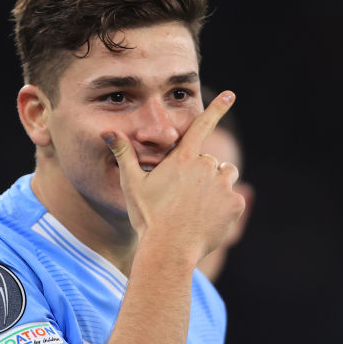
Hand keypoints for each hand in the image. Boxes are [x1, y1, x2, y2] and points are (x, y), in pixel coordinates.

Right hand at [103, 91, 245, 263]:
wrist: (169, 249)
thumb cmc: (148, 217)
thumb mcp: (132, 184)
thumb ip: (124, 154)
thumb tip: (108, 131)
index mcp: (183, 158)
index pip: (202, 125)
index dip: (216, 108)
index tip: (230, 94)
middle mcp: (207, 166)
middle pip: (212, 162)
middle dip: (204, 174)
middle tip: (184, 198)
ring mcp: (223, 185)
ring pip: (226, 177)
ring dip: (217, 187)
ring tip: (197, 208)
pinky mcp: (235, 204)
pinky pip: (234, 200)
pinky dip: (224, 209)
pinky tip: (207, 221)